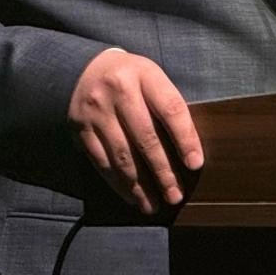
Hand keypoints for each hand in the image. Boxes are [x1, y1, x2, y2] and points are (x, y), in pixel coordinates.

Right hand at [69, 49, 202, 214]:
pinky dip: (118, 184)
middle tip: (175, 195)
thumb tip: (189, 151)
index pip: (171, 109)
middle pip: (145, 138)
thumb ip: (167, 106)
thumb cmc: (131, 79)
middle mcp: (119, 92)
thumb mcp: (152, 78)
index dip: (185, 139)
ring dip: (140, 186)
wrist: (85, 69)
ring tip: (154, 205)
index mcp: (145, 75)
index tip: (195, 164)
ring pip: (122, 156)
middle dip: (163, 171)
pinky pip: (101, 162)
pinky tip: (131, 197)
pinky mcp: (80, 129)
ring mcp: (96, 111)